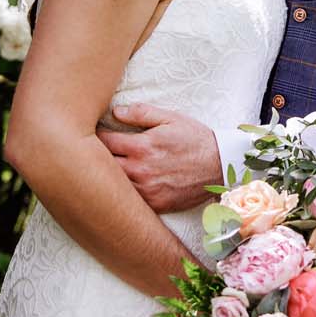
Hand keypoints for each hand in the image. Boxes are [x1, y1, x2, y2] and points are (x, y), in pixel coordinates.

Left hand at [97, 103, 223, 211]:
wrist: (220, 165)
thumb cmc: (194, 138)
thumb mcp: (170, 118)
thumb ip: (141, 113)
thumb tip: (116, 111)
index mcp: (141, 146)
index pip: (103, 142)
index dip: (97, 136)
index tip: (96, 133)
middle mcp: (140, 171)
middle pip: (102, 166)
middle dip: (96, 157)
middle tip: (95, 151)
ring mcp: (146, 191)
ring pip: (113, 186)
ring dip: (108, 176)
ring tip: (106, 168)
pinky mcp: (155, 205)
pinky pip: (130, 200)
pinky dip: (124, 192)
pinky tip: (125, 184)